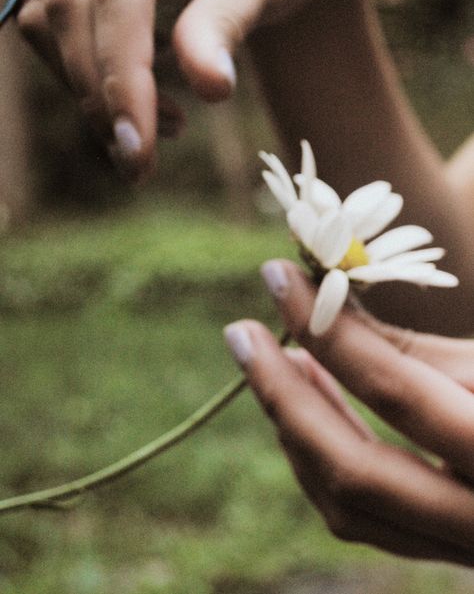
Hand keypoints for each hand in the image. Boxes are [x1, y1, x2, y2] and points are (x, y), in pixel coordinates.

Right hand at [15, 0, 360, 180]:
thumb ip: (226, 23)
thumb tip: (211, 90)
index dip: (123, 78)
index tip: (139, 150)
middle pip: (69, 11)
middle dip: (100, 99)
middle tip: (141, 168)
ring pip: (50, 20)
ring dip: (92, 89)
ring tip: (168, 127)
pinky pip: (57, 23)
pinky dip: (91, 72)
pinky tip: (146, 99)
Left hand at [224, 259, 473, 564]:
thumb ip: (408, 349)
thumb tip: (318, 313)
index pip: (397, 388)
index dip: (328, 328)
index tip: (277, 277)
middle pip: (353, 470)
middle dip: (282, 395)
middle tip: (241, 333)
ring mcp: (461, 548)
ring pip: (347, 504)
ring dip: (297, 426)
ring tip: (275, 361)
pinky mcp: (441, 549)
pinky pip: (362, 515)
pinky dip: (321, 457)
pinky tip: (310, 403)